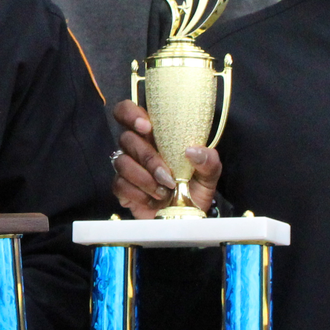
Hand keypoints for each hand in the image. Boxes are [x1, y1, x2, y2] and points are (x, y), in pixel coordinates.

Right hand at [111, 100, 219, 218]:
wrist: (187, 217)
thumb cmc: (195, 188)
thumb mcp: (209, 173)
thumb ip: (208, 160)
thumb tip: (192, 151)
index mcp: (155, 135)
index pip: (128, 112)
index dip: (131, 114)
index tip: (146, 127)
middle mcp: (137, 147)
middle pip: (126, 138)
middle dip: (149, 158)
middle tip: (167, 176)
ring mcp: (127, 167)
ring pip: (121, 162)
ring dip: (145, 179)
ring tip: (163, 191)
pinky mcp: (122, 188)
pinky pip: (119, 185)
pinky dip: (138, 194)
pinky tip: (152, 199)